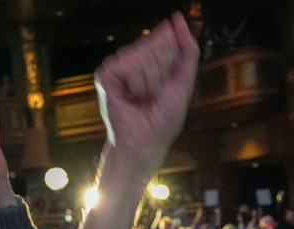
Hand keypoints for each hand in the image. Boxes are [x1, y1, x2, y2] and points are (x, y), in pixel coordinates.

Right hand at [95, 13, 198, 179]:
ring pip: (141, 55)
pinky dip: (133, 81)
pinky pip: (123, 62)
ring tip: (143, 98)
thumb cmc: (163, 120)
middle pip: (154, 47)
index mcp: (152, 65)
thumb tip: (178, 20)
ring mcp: (119, 70)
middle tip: (154, 95)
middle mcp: (135, 64)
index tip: (167, 80)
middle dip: (159, 73)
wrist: (146, 143)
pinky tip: (132, 95)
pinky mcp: (105, 77)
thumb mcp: (184, 81)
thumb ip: (187, 51)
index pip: (165, 43)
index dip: (170, 57)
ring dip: (148, 81)